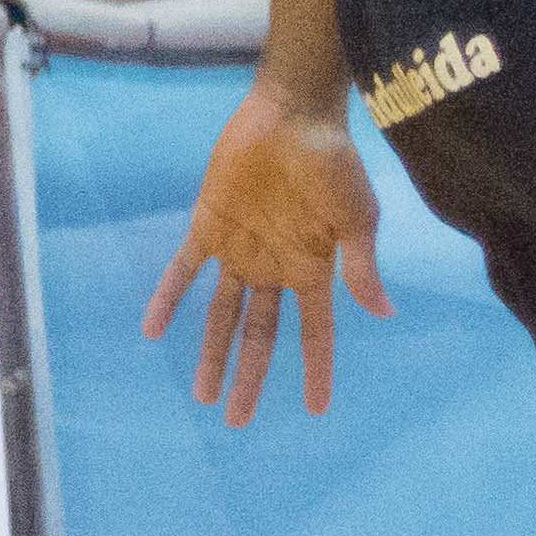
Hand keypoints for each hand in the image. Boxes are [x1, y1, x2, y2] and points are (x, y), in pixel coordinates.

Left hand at [145, 89, 391, 424]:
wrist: (293, 116)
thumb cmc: (335, 164)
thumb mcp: (359, 217)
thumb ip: (362, 266)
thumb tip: (383, 312)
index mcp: (314, 270)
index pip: (316, 333)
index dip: (315, 371)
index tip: (314, 409)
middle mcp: (275, 268)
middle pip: (260, 335)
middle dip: (249, 376)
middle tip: (236, 420)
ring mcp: (240, 251)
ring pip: (223, 315)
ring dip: (213, 353)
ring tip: (203, 395)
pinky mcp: (209, 227)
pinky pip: (183, 271)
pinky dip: (168, 298)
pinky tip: (153, 330)